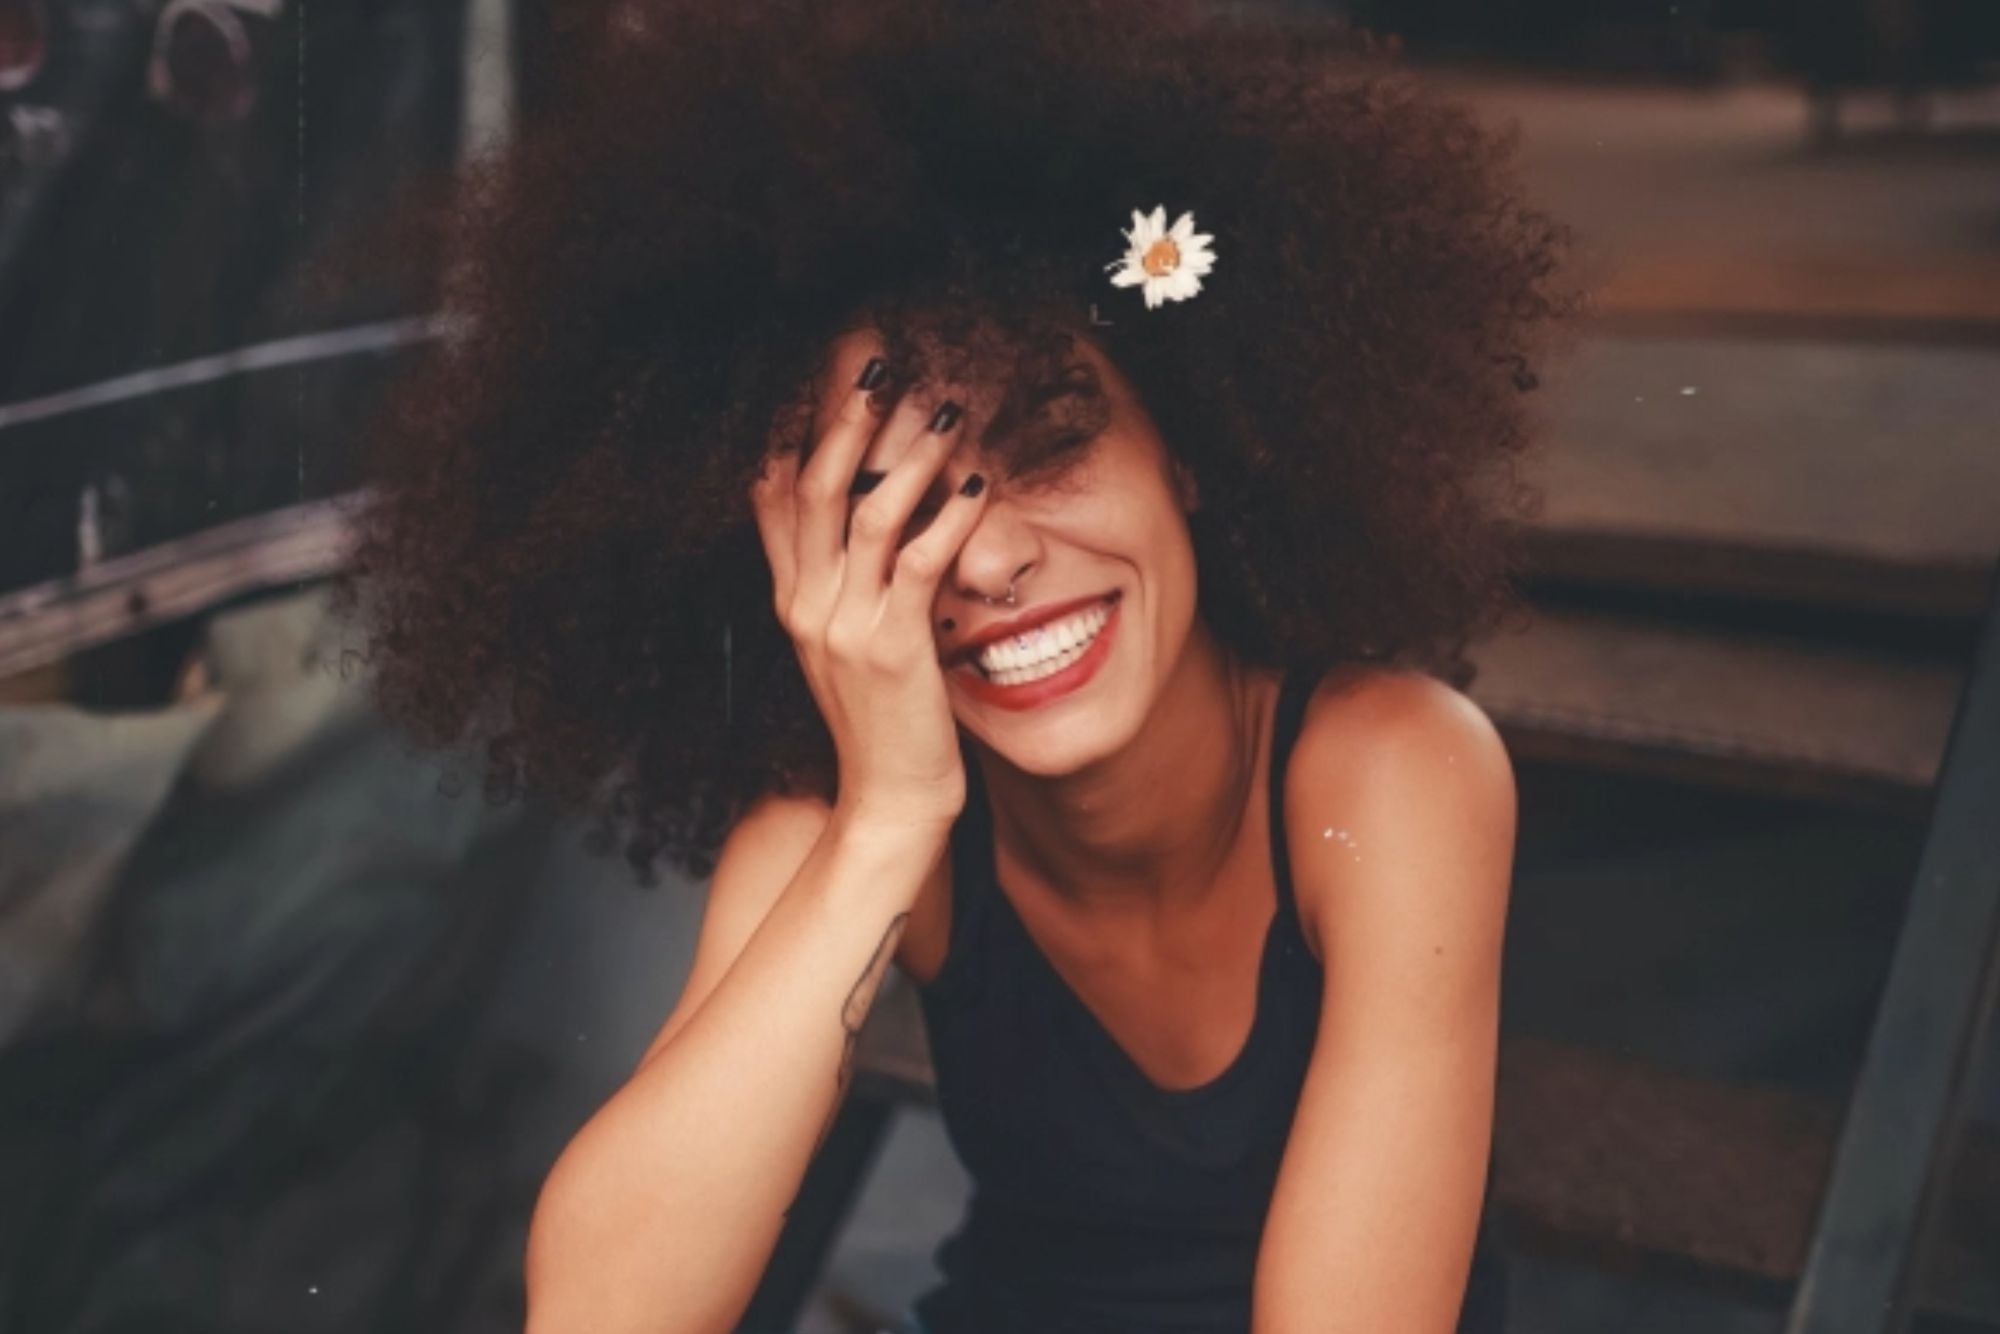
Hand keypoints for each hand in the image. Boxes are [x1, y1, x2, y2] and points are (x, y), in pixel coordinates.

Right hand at [750, 357, 990, 828]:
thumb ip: (845, 587)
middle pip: (812, 487)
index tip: (819, 376)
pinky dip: (951, 519)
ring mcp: (844, 625)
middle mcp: (807, 606)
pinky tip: (980, 488)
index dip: (792, 429)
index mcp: (793, 602)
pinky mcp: (892, 647)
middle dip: (845, 420)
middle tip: (880, 367)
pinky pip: (920, 563)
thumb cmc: (882, 725)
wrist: (888, 801)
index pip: (773, 497)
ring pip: (867, 514)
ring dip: (909, 456)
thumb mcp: (847, 648)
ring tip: (945, 414)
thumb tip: (864, 526)